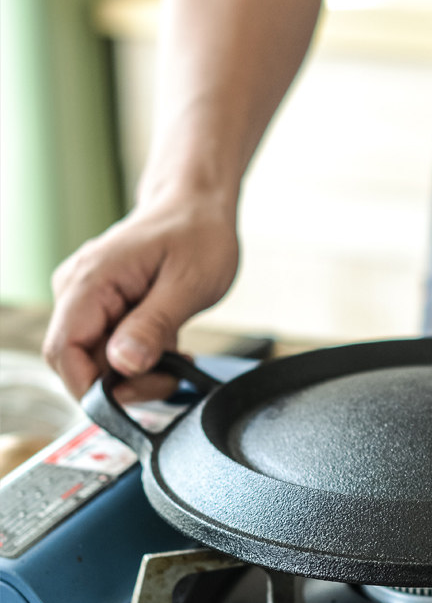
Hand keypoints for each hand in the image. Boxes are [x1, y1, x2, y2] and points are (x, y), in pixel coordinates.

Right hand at [43, 193, 238, 400]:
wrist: (197, 205)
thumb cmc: (197, 233)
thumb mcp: (188, 284)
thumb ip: (153, 325)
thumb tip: (124, 364)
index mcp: (91, 280)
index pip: (64, 352)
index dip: (93, 387)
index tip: (135, 397)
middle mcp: (77, 289)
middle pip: (79, 362)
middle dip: (124, 382)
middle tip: (171, 373)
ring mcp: (87, 298)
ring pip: (96, 361)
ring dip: (137, 371)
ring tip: (176, 353)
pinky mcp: (102, 306)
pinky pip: (109, 348)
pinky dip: (139, 358)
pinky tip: (168, 346)